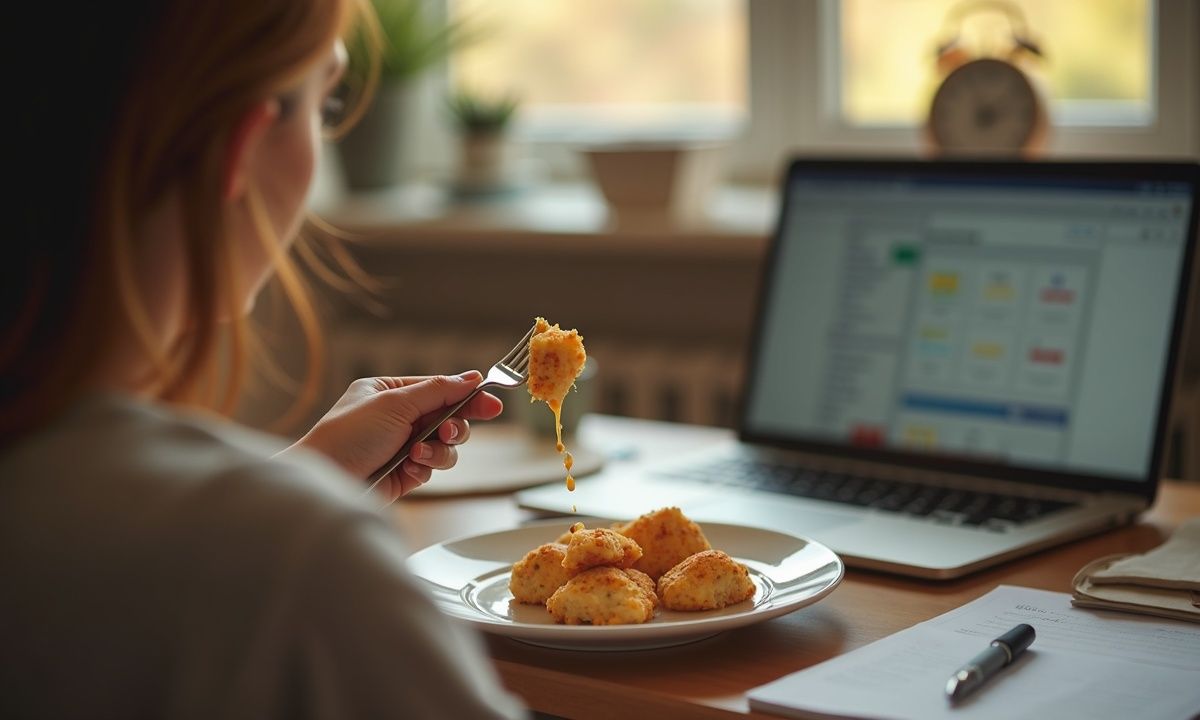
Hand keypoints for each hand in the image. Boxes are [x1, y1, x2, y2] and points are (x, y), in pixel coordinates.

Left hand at [284, 371, 503, 501]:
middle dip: (453, 428)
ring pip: (444, 447)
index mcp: (389, 393)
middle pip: (448, 418)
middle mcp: (396, 418)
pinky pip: (431, 468)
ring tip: (417, 454)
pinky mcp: (403, 474)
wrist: (325, 481)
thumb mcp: (394, 404)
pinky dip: (424, 468)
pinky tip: (408, 469)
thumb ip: (437, 391)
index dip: (467, 396)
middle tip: (449, 434)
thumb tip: (471, 377)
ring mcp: (401, 446)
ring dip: (437, 451)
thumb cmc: (347, 436)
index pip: (439, 389)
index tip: (494, 403)